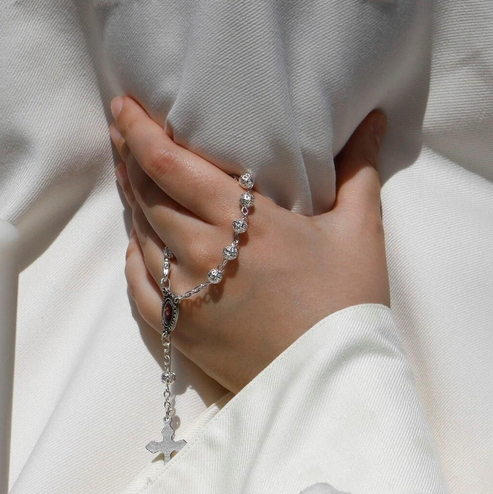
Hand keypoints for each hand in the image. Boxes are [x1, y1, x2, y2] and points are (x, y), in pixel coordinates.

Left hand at [112, 95, 390, 391]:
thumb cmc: (348, 305)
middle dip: (129, 157)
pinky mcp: (180, 332)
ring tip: (129, 176)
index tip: (123, 106)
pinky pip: (139, 285)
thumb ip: (358, 169)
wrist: (332, 386)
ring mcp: (185, 295)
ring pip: (140, 236)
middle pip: (147, 194)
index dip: (140, 132)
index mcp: (242, 221)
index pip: (170, 165)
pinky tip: (136, 242)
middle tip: (121, 130)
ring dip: (131, 203)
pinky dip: (134, 257)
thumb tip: (372, 119)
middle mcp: (202, 253)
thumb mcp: (360, 230)